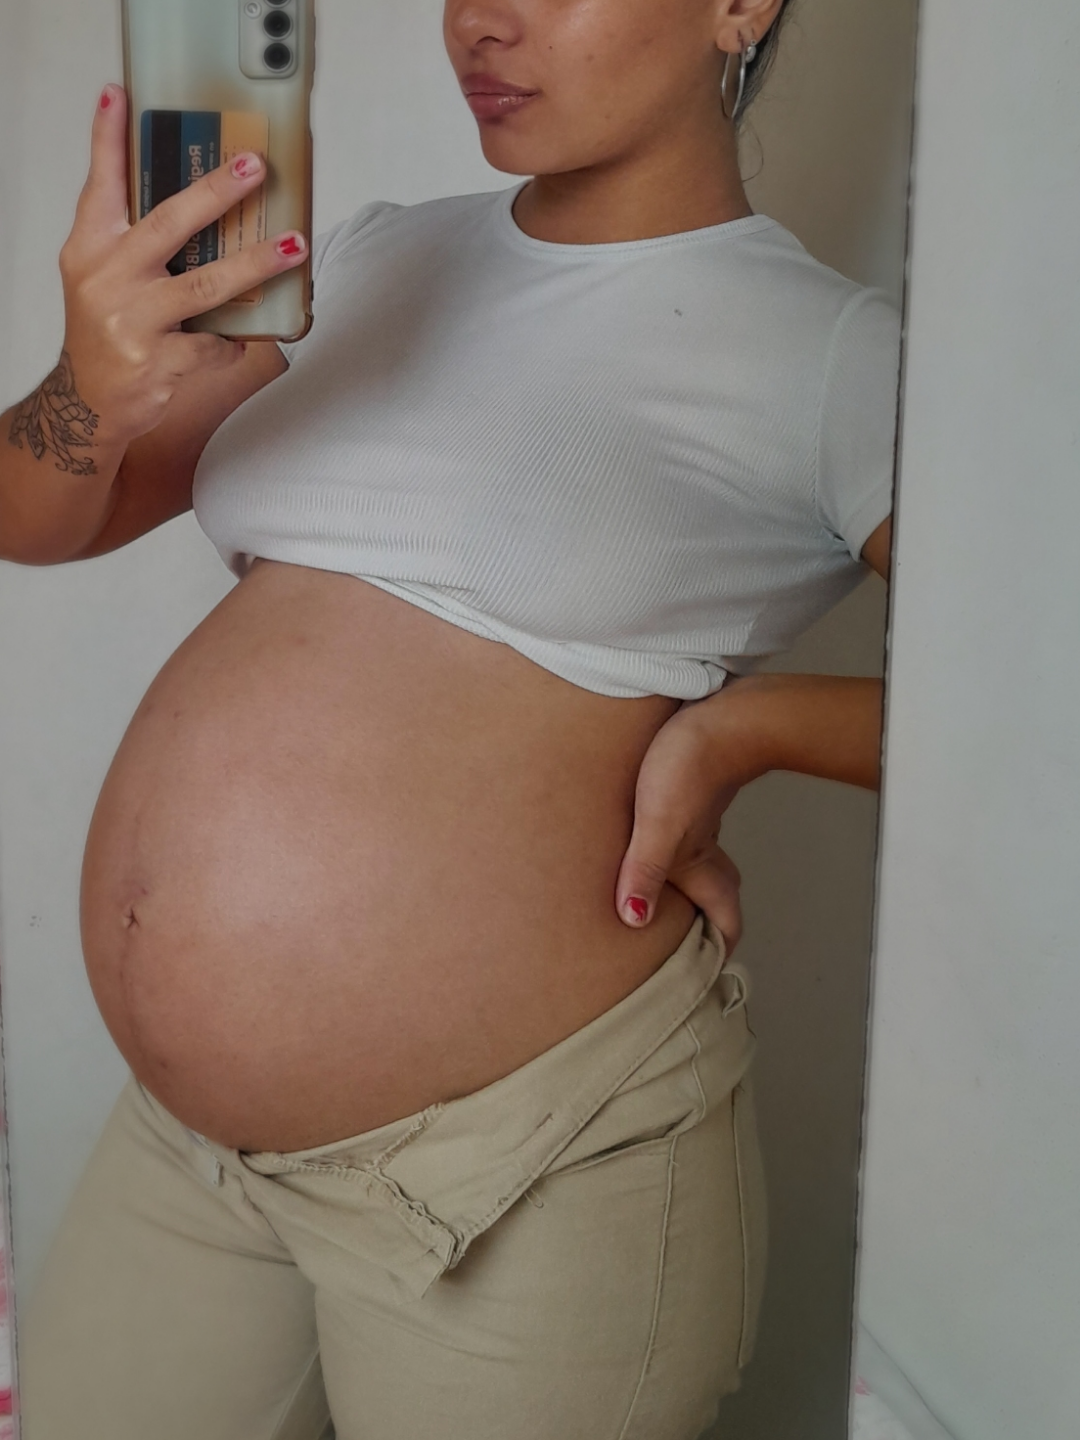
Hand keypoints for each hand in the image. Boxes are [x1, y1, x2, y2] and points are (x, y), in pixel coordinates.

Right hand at [57, 83, 307, 445]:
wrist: (88, 401)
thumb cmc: (106, 328)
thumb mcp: (101, 275)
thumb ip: (132, 238)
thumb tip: (197, 203)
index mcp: (91, 248)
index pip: (99, 184)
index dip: (107, 138)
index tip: (118, 93)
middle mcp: (108, 278)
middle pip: (168, 224)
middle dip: (215, 192)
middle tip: (254, 167)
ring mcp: (133, 321)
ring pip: (205, 286)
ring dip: (256, 264)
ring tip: (295, 246)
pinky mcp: (158, 361)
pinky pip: (214, 344)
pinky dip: (234, 340)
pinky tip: (244, 338)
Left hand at [615, 701, 747, 955]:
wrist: (720, 708)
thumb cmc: (692, 761)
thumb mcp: (659, 821)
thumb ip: (645, 870)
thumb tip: (634, 921)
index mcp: (701, 864)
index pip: (723, 923)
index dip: (717, 954)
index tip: (703, 983)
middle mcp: (705, 848)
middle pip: (714, 900)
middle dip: (702, 929)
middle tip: (679, 955)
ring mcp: (698, 821)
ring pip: (698, 867)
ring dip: (683, 890)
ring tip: (656, 908)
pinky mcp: (688, 793)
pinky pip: (684, 836)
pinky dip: (671, 853)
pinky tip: (647, 844)